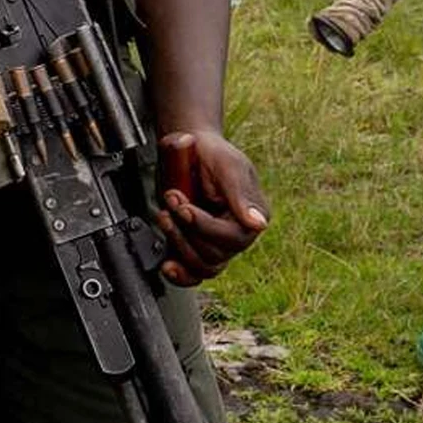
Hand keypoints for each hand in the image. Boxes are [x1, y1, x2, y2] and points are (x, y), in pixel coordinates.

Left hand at [154, 130, 270, 284]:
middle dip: (186, 230)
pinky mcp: (198, 245)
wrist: (189, 148)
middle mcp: (239, 234)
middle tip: (171, 200)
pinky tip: (168, 266)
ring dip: (178, 245)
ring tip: (164, 217)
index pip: (233, 238)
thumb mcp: (227, 165)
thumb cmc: (211, 152)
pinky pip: (194, 273)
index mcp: (254, 215)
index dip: (203, 226)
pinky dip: (181, 274)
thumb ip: (240, 194)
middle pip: (215, 256)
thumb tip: (259, 224)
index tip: (182, 207)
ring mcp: (218, 243)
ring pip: (203, 266)